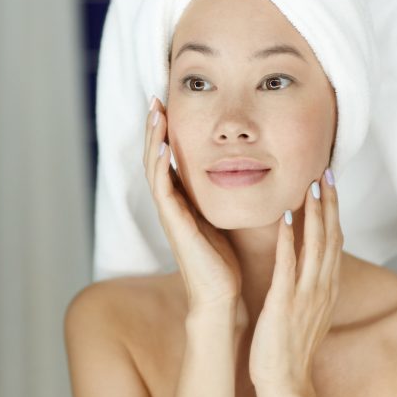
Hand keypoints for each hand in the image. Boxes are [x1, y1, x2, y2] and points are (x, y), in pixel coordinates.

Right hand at [144, 97, 243, 316]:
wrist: (220, 298)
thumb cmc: (224, 263)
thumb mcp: (223, 220)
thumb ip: (224, 198)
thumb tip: (242, 172)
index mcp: (182, 202)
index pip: (168, 159)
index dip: (166, 132)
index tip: (170, 104)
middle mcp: (171, 205)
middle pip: (155, 157)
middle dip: (155, 127)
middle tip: (155, 98)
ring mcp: (170, 214)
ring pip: (154, 168)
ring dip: (154, 139)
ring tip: (156, 112)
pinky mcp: (175, 225)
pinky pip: (163, 189)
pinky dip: (161, 166)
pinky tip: (166, 145)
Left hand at [248, 169, 342, 390]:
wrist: (285, 381)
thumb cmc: (290, 346)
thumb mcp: (307, 310)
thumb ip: (309, 284)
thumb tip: (306, 262)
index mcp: (327, 288)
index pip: (335, 241)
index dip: (334, 211)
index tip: (330, 183)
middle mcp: (322, 287)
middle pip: (331, 237)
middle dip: (329, 203)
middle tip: (326, 172)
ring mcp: (306, 295)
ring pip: (315, 245)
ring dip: (313, 213)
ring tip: (310, 185)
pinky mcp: (285, 302)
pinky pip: (288, 265)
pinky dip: (287, 239)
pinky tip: (283, 217)